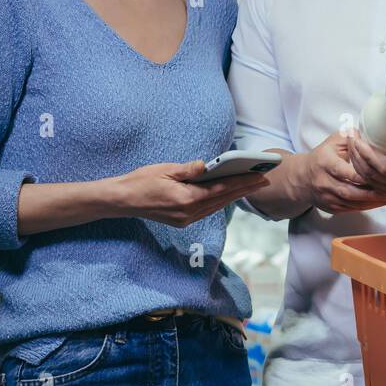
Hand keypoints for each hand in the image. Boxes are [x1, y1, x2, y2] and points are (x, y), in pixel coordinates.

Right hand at [106, 161, 269, 227]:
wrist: (120, 200)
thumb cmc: (140, 181)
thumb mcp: (165, 169)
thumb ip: (189, 169)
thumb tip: (208, 164)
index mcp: (186, 198)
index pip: (222, 189)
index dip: (243, 183)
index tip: (260, 177)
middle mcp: (188, 212)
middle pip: (223, 199)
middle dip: (245, 190)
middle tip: (264, 180)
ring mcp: (185, 219)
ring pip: (216, 206)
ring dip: (235, 196)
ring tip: (251, 185)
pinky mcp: (181, 220)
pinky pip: (207, 210)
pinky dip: (220, 200)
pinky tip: (228, 193)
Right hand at [301, 132, 385, 214]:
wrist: (302, 178)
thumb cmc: (323, 156)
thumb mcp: (333, 142)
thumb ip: (351, 136)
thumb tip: (369, 131)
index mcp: (325, 163)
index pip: (344, 171)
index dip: (361, 174)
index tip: (377, 174)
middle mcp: (323, 182)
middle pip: (348, 191)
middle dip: (368, 192)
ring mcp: (326, 197)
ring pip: (350, 203)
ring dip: (369, 202)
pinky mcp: (330, 207)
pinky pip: (349, 209)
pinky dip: (364, 207)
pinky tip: (377, 203)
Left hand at [346, 116, 385, 204]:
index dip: (368, 154)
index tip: (359, 138)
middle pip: (372, 174)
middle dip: (356, 155)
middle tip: (350, 135)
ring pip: (369, 180)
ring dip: (355, 162)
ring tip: (350, 142)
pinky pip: (372, 185)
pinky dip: (360, 171)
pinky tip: (356, 156)